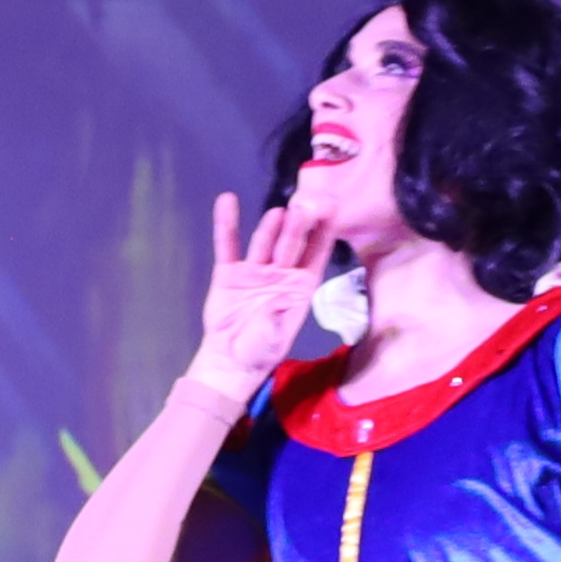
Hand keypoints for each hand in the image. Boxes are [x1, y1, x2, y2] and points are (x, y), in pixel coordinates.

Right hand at [190, 189, 335, 397]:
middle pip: (290, 244)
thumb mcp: (272, 339)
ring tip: (279, 212)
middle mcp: (281, 273)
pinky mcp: (229, 272)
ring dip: (271, 228)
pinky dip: (226, 224)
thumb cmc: (260, 350)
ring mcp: (255, 270)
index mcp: (300, 286)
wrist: (230, 360)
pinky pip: (227, 245)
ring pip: (264, 243)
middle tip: (303, 208)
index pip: (315, 255)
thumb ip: (276, 320)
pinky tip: (227, 201)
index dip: (324, 234)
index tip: (333, 210)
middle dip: (298, 227)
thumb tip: (281, 302)